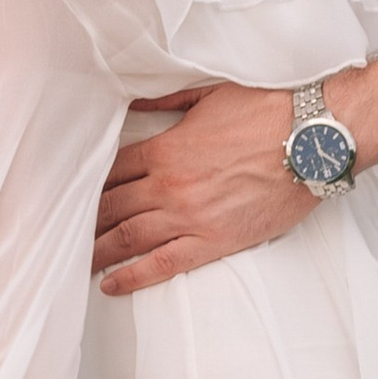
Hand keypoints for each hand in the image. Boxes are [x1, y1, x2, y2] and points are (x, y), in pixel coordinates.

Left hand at [93, 81, 313, 294]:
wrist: (312, 139)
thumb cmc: (267, 111)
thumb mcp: (209, 94)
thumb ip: (165, 102)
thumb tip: (132, 103)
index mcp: (164, 149)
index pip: (111, 171)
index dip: (89, 185)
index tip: (75, 196)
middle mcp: (169, 186)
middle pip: (111, 207)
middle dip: (85, 221)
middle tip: (65, 233)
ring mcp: (189, 217)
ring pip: (128, 239)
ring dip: (98, 252)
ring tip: (77, 263)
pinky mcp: (214, 242)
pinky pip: (163, 265)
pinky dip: (133, 277)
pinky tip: (111, 284)